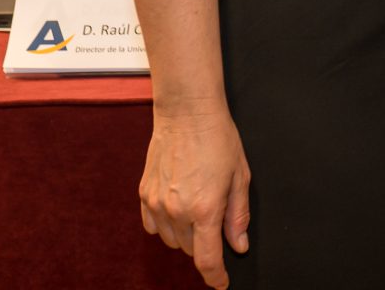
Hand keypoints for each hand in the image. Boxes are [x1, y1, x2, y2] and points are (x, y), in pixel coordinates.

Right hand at [139, 105, 250, 288]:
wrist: (187, 113)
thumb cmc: (219, 139)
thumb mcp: (240, 176)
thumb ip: (238, 215)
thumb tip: (238, 246)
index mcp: (205, 208)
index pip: (206, 259)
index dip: (215, 276)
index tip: (221, 283)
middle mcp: (177, 211)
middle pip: (190, 249)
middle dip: (205, 243)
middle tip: (217, 217)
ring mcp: (156, 203)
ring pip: (171, 240)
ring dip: (186, 234)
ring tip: (198, 205)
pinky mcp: (144, 194)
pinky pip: (153, 226)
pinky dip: (166, 225)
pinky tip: (178, 206)